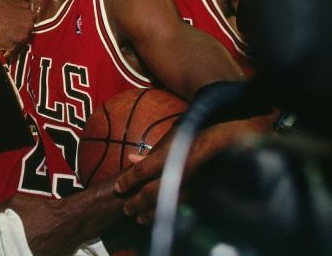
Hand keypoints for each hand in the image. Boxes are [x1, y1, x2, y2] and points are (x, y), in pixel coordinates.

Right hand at [0, 0, 34, 57]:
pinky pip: (13, 49)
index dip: (17, 18)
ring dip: (11, 39)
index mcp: (26, 8)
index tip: (9, 20)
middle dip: (16, 29)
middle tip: (3, 29)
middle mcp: (28, 21)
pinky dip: (6, 48)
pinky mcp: (15, 44)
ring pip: (20, 39)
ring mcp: (23, 33)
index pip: (27, 16)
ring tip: (0, 37)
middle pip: (25, 28)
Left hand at [113, 115, 272, 223]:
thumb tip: (130, 160)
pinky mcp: (206, 193)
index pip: (143, 172)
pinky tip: (162, 218)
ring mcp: (195, 185)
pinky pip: (183, 208)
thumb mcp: (172, 139)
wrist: (233, 135)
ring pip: (168, 205)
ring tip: (139, 218)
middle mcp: (181, 172)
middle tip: (126, 209)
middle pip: (153, 193)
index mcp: (171, 156)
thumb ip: (151, 153)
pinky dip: (170, 215)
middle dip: (137, 202)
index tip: (118, 188)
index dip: (128, 181)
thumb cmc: (198, 133)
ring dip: (151, 213)